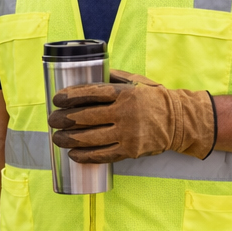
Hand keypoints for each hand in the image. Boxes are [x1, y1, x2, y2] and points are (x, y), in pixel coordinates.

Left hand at [49, 70, 215, 164]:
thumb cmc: (154, 97)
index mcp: (124, 93)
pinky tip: (74, 154)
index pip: (91, 93)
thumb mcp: (135, 81)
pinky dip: (86, 156)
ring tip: (57, 138)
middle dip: (63, 120)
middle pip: (86, 117)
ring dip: (69, 139)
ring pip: (91, 138)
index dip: (70, 96)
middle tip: (51, 120)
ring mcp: (127, 133)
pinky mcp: (130, 150)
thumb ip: (113, 77)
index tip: (56, 99)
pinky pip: (103, 155)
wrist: (179, 121)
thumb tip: (88, 74)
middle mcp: (124, 113)